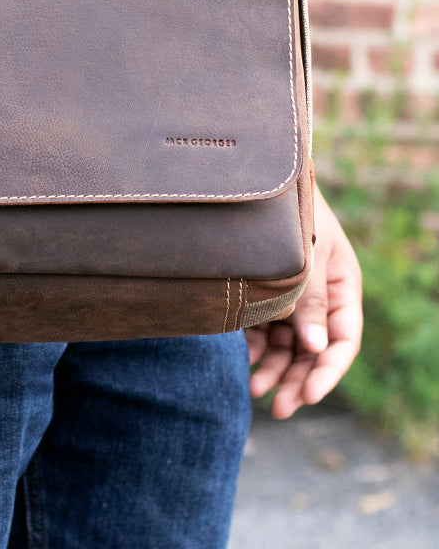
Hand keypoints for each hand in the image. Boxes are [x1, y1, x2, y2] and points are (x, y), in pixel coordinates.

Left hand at [246, 180, 361, 417]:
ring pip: (289, 346)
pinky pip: (265, 331)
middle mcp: (318, 296)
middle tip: (280, 409)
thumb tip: (315, 348)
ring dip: (276, 371)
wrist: (255, 184)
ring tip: (257, 391)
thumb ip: (309, 302)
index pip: (343, 340)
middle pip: (315, 350)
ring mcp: (290, 295)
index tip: (310, 396)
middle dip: (299, 381)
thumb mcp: (306, 256)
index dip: (328, 371)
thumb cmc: (289, 214)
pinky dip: (259, 350)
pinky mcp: (264, 292)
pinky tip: (249, 365)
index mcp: (340, 286)